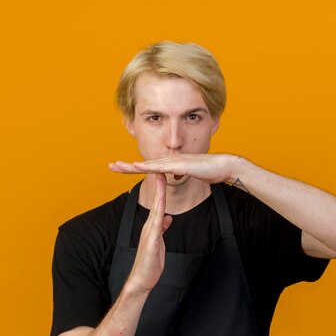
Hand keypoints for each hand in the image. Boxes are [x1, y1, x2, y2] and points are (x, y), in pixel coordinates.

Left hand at [109, 153, 240, 184]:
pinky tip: (138, 166)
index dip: (134, 167)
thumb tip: (174, 175)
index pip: (149, 167)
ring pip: (150, 164)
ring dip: (133, 166)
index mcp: (172, 164)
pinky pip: (162, 167)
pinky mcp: (181, 165)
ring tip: (118, 166)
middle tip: (110, 166)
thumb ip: (181, 173)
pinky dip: (149, 167)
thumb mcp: (191, 174)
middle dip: (127, 166)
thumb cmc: (211, 171)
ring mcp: (175, 161)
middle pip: (145, 163)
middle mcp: (171, 160)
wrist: (225, 166)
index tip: (120, 168)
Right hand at [127, 174, 172, 291]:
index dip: (161, 189)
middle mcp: (149, 226)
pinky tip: (162, 206)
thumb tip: (167, 217)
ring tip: (160, 179)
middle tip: (160, 167)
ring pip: (155, 209)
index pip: (159, 203)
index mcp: (152, 226)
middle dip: (158, 184)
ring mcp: (149, 233)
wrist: (142, 279)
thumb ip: (163, 228)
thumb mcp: (160, 242)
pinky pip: (156, 224)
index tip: (164, 174)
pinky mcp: (151, 241)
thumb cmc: (150, 263)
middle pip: (156, 201)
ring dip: (158, 194)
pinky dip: (158, 213)